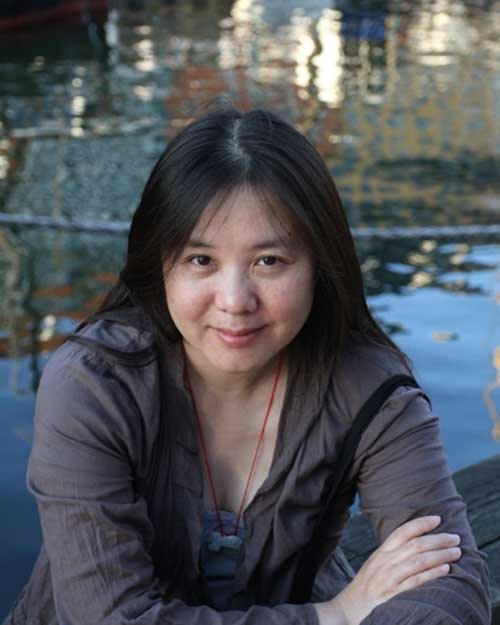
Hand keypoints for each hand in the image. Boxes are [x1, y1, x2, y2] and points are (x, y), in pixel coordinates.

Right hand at [317, 515, 461, 624]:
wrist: (348, 608)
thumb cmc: (366, 586)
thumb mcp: (376, 564)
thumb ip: (392, 555)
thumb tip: (417, 546)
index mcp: (381, 552)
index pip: (402, 532)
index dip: (421, 523)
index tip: (438, 519)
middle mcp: (384, 562)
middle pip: (415, 545)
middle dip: (438, 539)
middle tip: (455, 537)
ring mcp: (388, 578)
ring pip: (418, 560)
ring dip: (440, 555)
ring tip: (456, 552)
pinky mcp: (392, 595)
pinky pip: (416, 581)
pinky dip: (432, 574)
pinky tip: (446, 570)